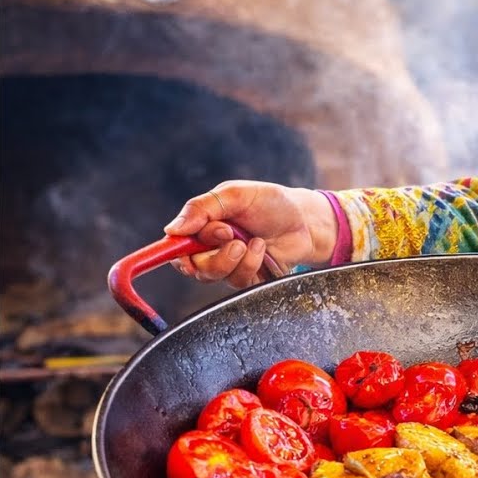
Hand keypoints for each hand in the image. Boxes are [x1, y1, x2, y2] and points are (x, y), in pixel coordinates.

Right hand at [163, 181, 336, 287]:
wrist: (306, 220)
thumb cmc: (270, 203)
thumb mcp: (236, 195)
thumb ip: (202, 208)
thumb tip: (171, 229)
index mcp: (202, 227)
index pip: (175, 247)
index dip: (176, 252)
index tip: (186, 251)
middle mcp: (212, 249)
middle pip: (193, 267)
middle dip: (213, 254)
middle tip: (232, 235)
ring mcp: (230, 265)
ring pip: (215, 276)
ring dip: (235, 259)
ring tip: (255, 240)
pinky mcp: (249, 278)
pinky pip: (239, 282)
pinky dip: (251, 264)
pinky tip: (263, 249)